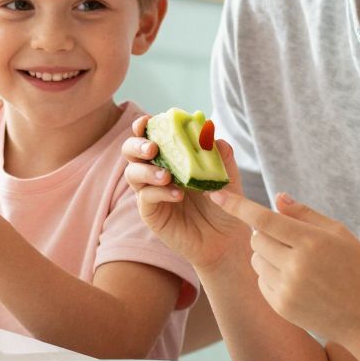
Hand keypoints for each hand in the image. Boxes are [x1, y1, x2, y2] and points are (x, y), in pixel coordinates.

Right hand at [122, 117, 247, 272]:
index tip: (148, 121)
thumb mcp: (228, 178)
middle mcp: (156, 171)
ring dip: (146, 170)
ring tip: (167, 176)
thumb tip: (212, 133)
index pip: (151, 135)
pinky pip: (146, 197)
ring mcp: (151, 192)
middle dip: (137, 145)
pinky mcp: (151, 212)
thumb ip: (222, 156)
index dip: (144, 126)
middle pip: (131, 151)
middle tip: (152, 149)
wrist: (226, 238)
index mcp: (171, 156)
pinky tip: (177, 195)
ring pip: (132, 173)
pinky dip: (159, 192)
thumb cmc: (224, 204)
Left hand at [210, 189, 359, 344]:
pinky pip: (261, 281)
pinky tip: (296, 281)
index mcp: (312, 242)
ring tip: (294, 262)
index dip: (237, 206)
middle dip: (265, 234)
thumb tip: (277, 198)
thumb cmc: (357, 268)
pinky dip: (271, 276)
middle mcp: (296, 266)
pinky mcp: (281, 306)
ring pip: (255, 260)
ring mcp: (287, 289)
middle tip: (289, 240)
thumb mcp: (339, 233)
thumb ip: (305, 214)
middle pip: (256, 239)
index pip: (264, 219)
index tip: (217, 195)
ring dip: (266, 255)